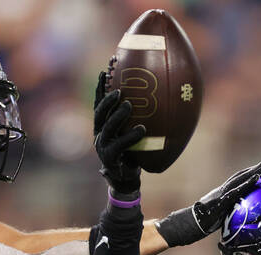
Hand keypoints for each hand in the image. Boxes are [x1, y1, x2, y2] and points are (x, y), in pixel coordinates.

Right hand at [93, 67, 145, 195]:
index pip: (99, 103)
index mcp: (102, 126)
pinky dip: (131, 137)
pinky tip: (142, 129)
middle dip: (107, 99)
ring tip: (128, 105)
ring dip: (118, 115)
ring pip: (107, 128)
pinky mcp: (110, 159)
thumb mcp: (135, 133)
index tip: (105, 70)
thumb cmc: (133, 153)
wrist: (126, 179)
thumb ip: (140, 118)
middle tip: (118, 89)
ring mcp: (103, 147)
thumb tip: (160, 97)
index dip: (100, 88)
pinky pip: (119, 146)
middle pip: (100, 113)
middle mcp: (99, 134)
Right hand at [155, 160, 260, 246]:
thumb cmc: (201, 223)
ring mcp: (222, 194)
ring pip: (241, 179)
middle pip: (241, 176)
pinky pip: (237, 189)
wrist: (188, 224)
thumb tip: (233, 219)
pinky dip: (247, 182)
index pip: (238, 182)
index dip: (249, 175)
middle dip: (256, 168)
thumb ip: (225, 214)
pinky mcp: (222, 200)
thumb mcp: (216, 217)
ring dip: (255, 170)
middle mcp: (222, 190)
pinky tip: (257, 177)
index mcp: (221, 194)